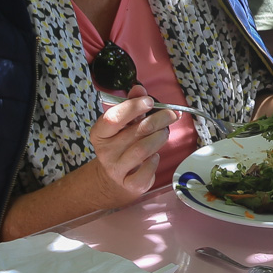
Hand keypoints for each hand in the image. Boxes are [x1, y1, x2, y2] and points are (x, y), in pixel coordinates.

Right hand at [84, 86, 175, 204]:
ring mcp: (117, 169)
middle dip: (158, 119)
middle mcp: (106, 152)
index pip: (112, 118)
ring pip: (142, 150)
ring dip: (160, 137)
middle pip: (135, 132)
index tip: (149, 101)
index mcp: (100, 134)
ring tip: (165, 133)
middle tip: (172, 114)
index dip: (132, 107)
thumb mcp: (122, 124)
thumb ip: (131, 105)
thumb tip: (139, 88)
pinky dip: (156, 160)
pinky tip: (155, 154)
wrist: (114, 178)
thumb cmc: (121, 144)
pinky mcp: (131, 184)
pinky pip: (147, 170)